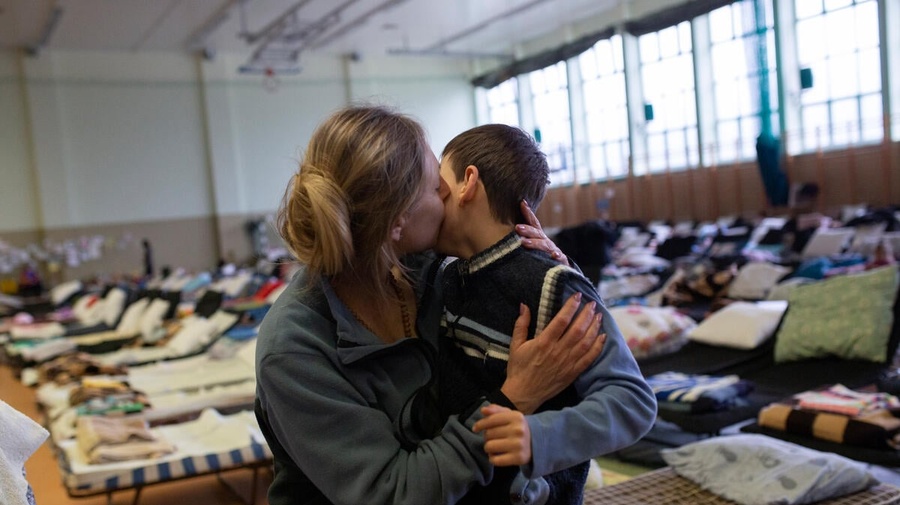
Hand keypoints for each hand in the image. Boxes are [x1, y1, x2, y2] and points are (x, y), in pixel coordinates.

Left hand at [472, 404, 531, 466]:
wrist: (536, 442)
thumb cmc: (518, 427)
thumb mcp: (510, 415)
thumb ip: (496, 410)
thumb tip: (483, 410)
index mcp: (516, 417)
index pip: (491, 420)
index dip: (480, 424)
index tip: (475, 428)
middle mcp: (518, 430)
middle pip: (488, 434)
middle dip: (487, 436)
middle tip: (493, 438)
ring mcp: (518, 445)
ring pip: (489, 447)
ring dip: (489, 448)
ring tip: (495, 446)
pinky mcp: (518, 458)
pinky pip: (495, 460)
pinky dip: (492, 458)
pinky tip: (498, 455)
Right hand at [501, 294, 606, 413]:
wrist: (523, 394)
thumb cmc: (518, 369)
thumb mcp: (515, 345)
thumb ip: (521, 324)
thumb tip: (524, 305)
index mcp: (544, 343)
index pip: (562, 320)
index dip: (571, 306)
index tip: (577, 296)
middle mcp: (558, 351)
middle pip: (577, 329)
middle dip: (587, 314)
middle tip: (592, 303)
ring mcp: (567, 363)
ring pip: (586, 342)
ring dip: (594, 327)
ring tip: (599, 316)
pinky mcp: (572, 373)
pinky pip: (589, 359)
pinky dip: (597, 347)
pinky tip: (603, 337)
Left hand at [516, 200, 568, 265]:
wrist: (559, 267)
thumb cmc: (541, 255)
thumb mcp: (532, 246)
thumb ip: (522, 239)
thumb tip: (507, 230)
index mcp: (538, 236)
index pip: (533, 222)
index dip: (528, 213)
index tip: (522, 203)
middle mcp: (546, 241)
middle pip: (536, 233)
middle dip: (527, 230)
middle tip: (517, 228)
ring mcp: (553, 250)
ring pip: (544, 245)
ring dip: (535, 243)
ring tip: (525, 243)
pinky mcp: (560, 260)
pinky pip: (559, 258)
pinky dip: (557, 256)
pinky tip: (553, 256)